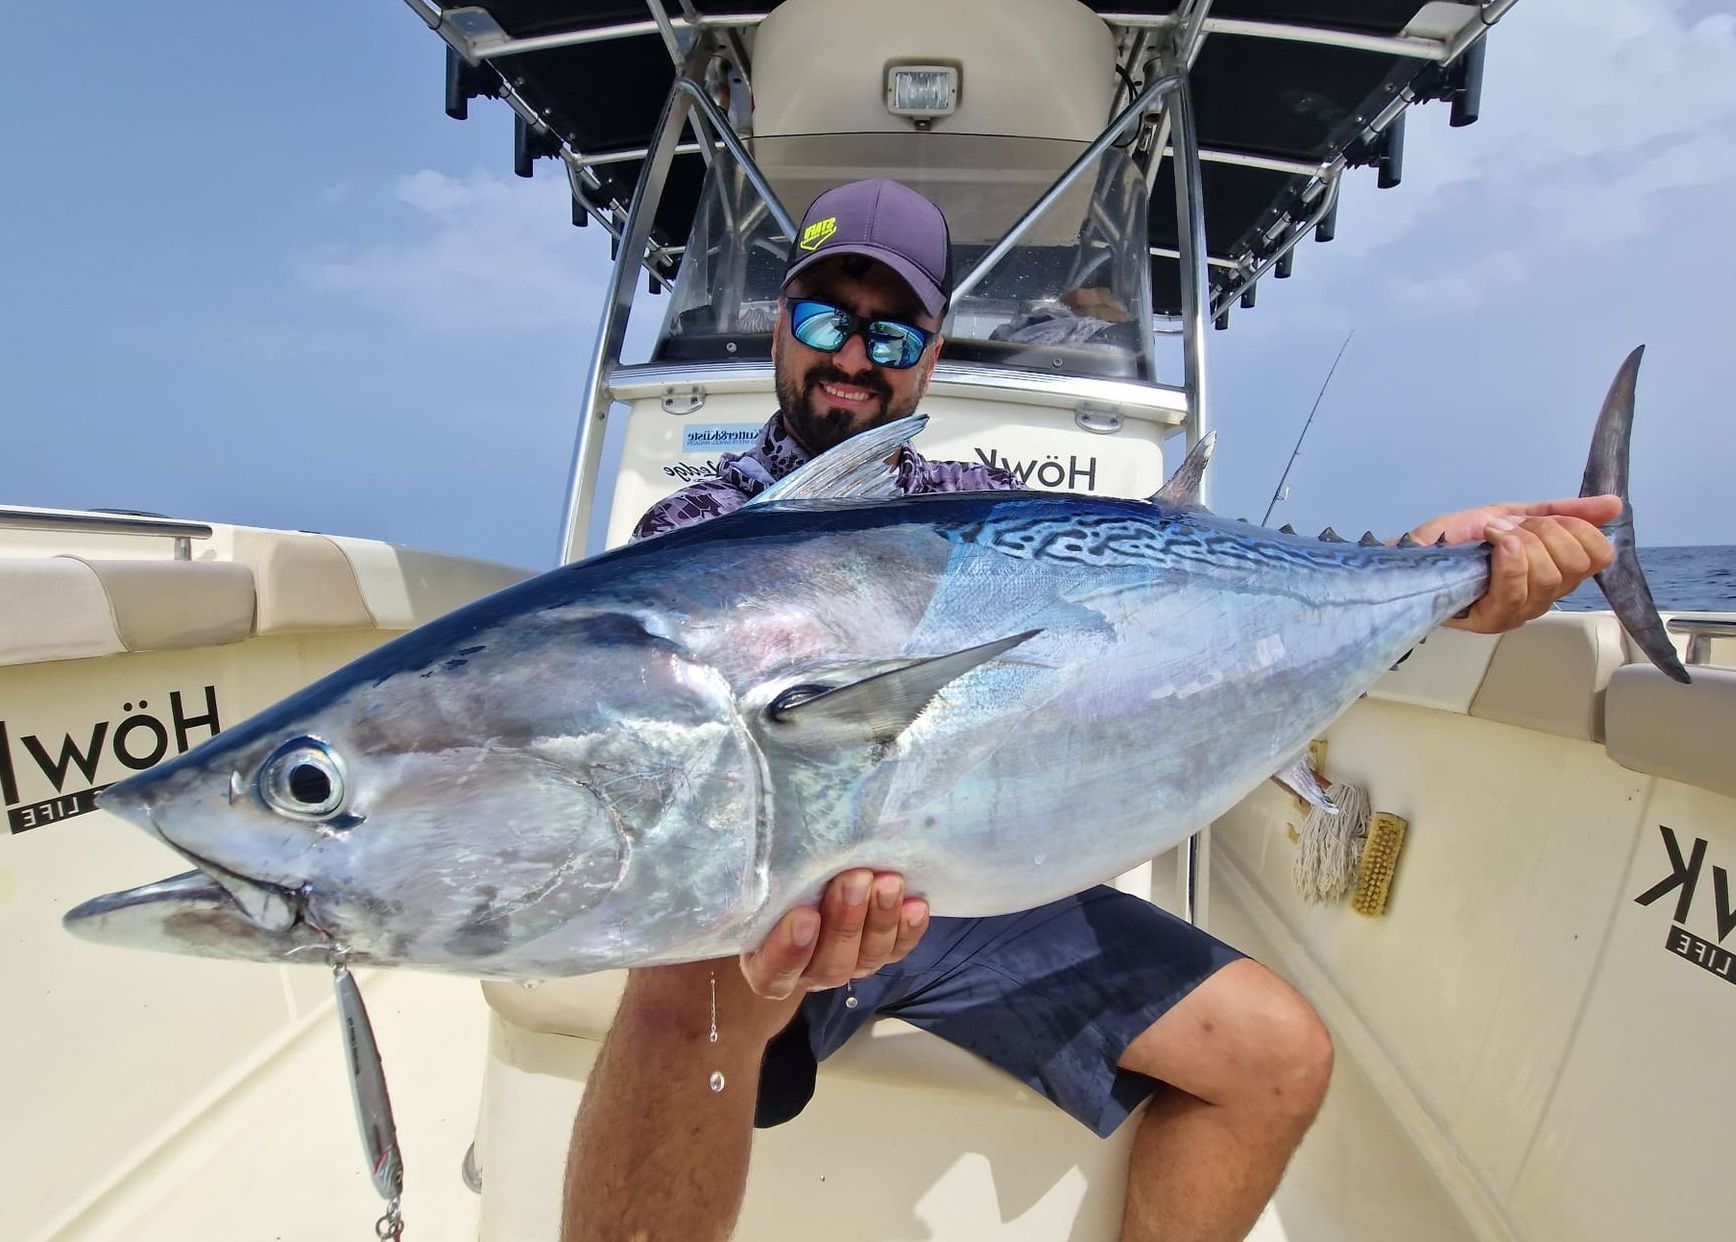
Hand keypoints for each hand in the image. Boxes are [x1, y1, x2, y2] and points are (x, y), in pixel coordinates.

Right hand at [738, 870, 929, 1000]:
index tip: (805, 916)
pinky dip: (908, 930)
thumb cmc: (770, 884)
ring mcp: (847, 963)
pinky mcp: (877, 952)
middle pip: (829, 963)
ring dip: (881, 920)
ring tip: (889, 882)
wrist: (800, 887)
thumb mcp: (751, 883)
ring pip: (867, 957)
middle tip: (856, 879)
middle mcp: (807, 971)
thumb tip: (732, 848)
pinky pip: (896, 950)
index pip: (774, 971)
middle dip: (845, 921)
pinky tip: (916, 906)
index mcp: (765, 963)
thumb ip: (752, 878)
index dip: (789, 950)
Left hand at [1406, 495, 1619, 633]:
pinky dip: (1507, 554)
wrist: (1415, 551)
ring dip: (1519, 540)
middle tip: (1510, 527)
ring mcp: (1518, 613)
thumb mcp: (1516, 515)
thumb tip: (1615, 505)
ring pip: (1549, 574)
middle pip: (1575, 564)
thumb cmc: (1461, 538)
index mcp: (1555, 575)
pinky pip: (1517, 587)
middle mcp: (1543, 599)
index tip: (1542, 518)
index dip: (1578, 528)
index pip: (1599, 556)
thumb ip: (1564, 512)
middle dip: (1544, 531)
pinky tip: (1491, 541)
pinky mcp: (1491, 620)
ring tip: (1492, 534)